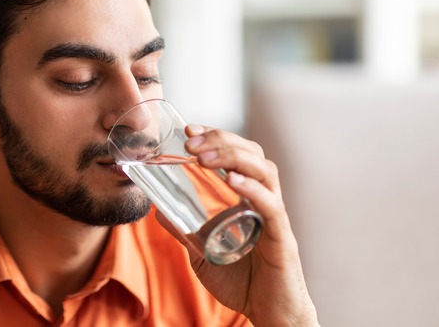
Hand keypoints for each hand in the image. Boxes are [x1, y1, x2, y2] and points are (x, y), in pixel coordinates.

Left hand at [175, 124, 318, 326]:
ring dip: (234, 158)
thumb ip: (183, 230)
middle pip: (253, 154)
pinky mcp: (282, 240)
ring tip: (205, 157)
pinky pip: (272, 208)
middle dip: (221, 141)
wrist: (268, 315)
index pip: (239, 155)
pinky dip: (253, 191)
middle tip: (191, 140)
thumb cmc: (242, 282)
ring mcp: (275, 219)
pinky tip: (233, 182)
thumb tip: (156, 208)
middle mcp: (265, 201)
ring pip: (265, 173)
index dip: (217, 137)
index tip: (190, 129)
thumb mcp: (202, 252)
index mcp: (249, 199)